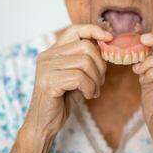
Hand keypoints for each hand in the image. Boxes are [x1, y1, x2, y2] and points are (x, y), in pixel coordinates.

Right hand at [6, 25, 112, 152]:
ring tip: (93, 90)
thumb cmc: (63, 98)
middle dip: (100, 64)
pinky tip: (88, 96)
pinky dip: (90, 88)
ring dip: (96, 79)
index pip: (75, 30)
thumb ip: (86, 60)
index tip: (109, 38)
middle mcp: (47, 55)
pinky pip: (80, 78)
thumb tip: (106, 45)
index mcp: (53, 51)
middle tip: (100, 81)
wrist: (44, 123)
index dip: (94, 30)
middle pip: (85, 46)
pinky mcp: (48, 81)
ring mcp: (46, 68)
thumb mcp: (76, 75)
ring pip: (85, 62)